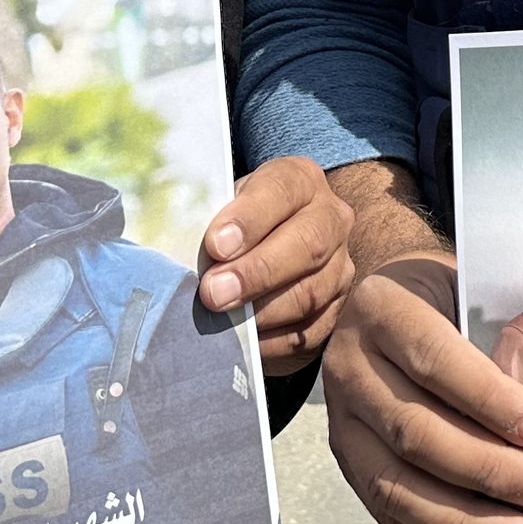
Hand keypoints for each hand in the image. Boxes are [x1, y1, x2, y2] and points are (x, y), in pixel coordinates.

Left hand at [198, 154, 353, 373]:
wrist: (267, 244)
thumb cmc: (233, 223)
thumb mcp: (222, 205)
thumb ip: (209, 220)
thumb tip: (183, 258)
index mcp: (301, 181)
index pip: (281, 190)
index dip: (249, 218)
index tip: (216, 245)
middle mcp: (331, 219)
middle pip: (307, 244)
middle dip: (257, 272)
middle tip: (213, 293)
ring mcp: (340, 266)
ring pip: (310, 293)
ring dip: (262, 312)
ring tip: (223, 322)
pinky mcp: (335, 310)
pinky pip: (309, 332)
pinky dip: (272, 341)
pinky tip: (243, 342)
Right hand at [318, 161, 522, 523]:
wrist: (378, 302)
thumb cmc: (442, 297)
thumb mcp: (465, 288)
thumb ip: (500, 331)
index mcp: (382, 309)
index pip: (434, 358)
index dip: (487, 398)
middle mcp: (350, 365)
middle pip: (416, 431)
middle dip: (489, 469)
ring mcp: (341, 420)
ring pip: (395, 482)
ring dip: (464, 519)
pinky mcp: (344, 460)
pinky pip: (384, 511)